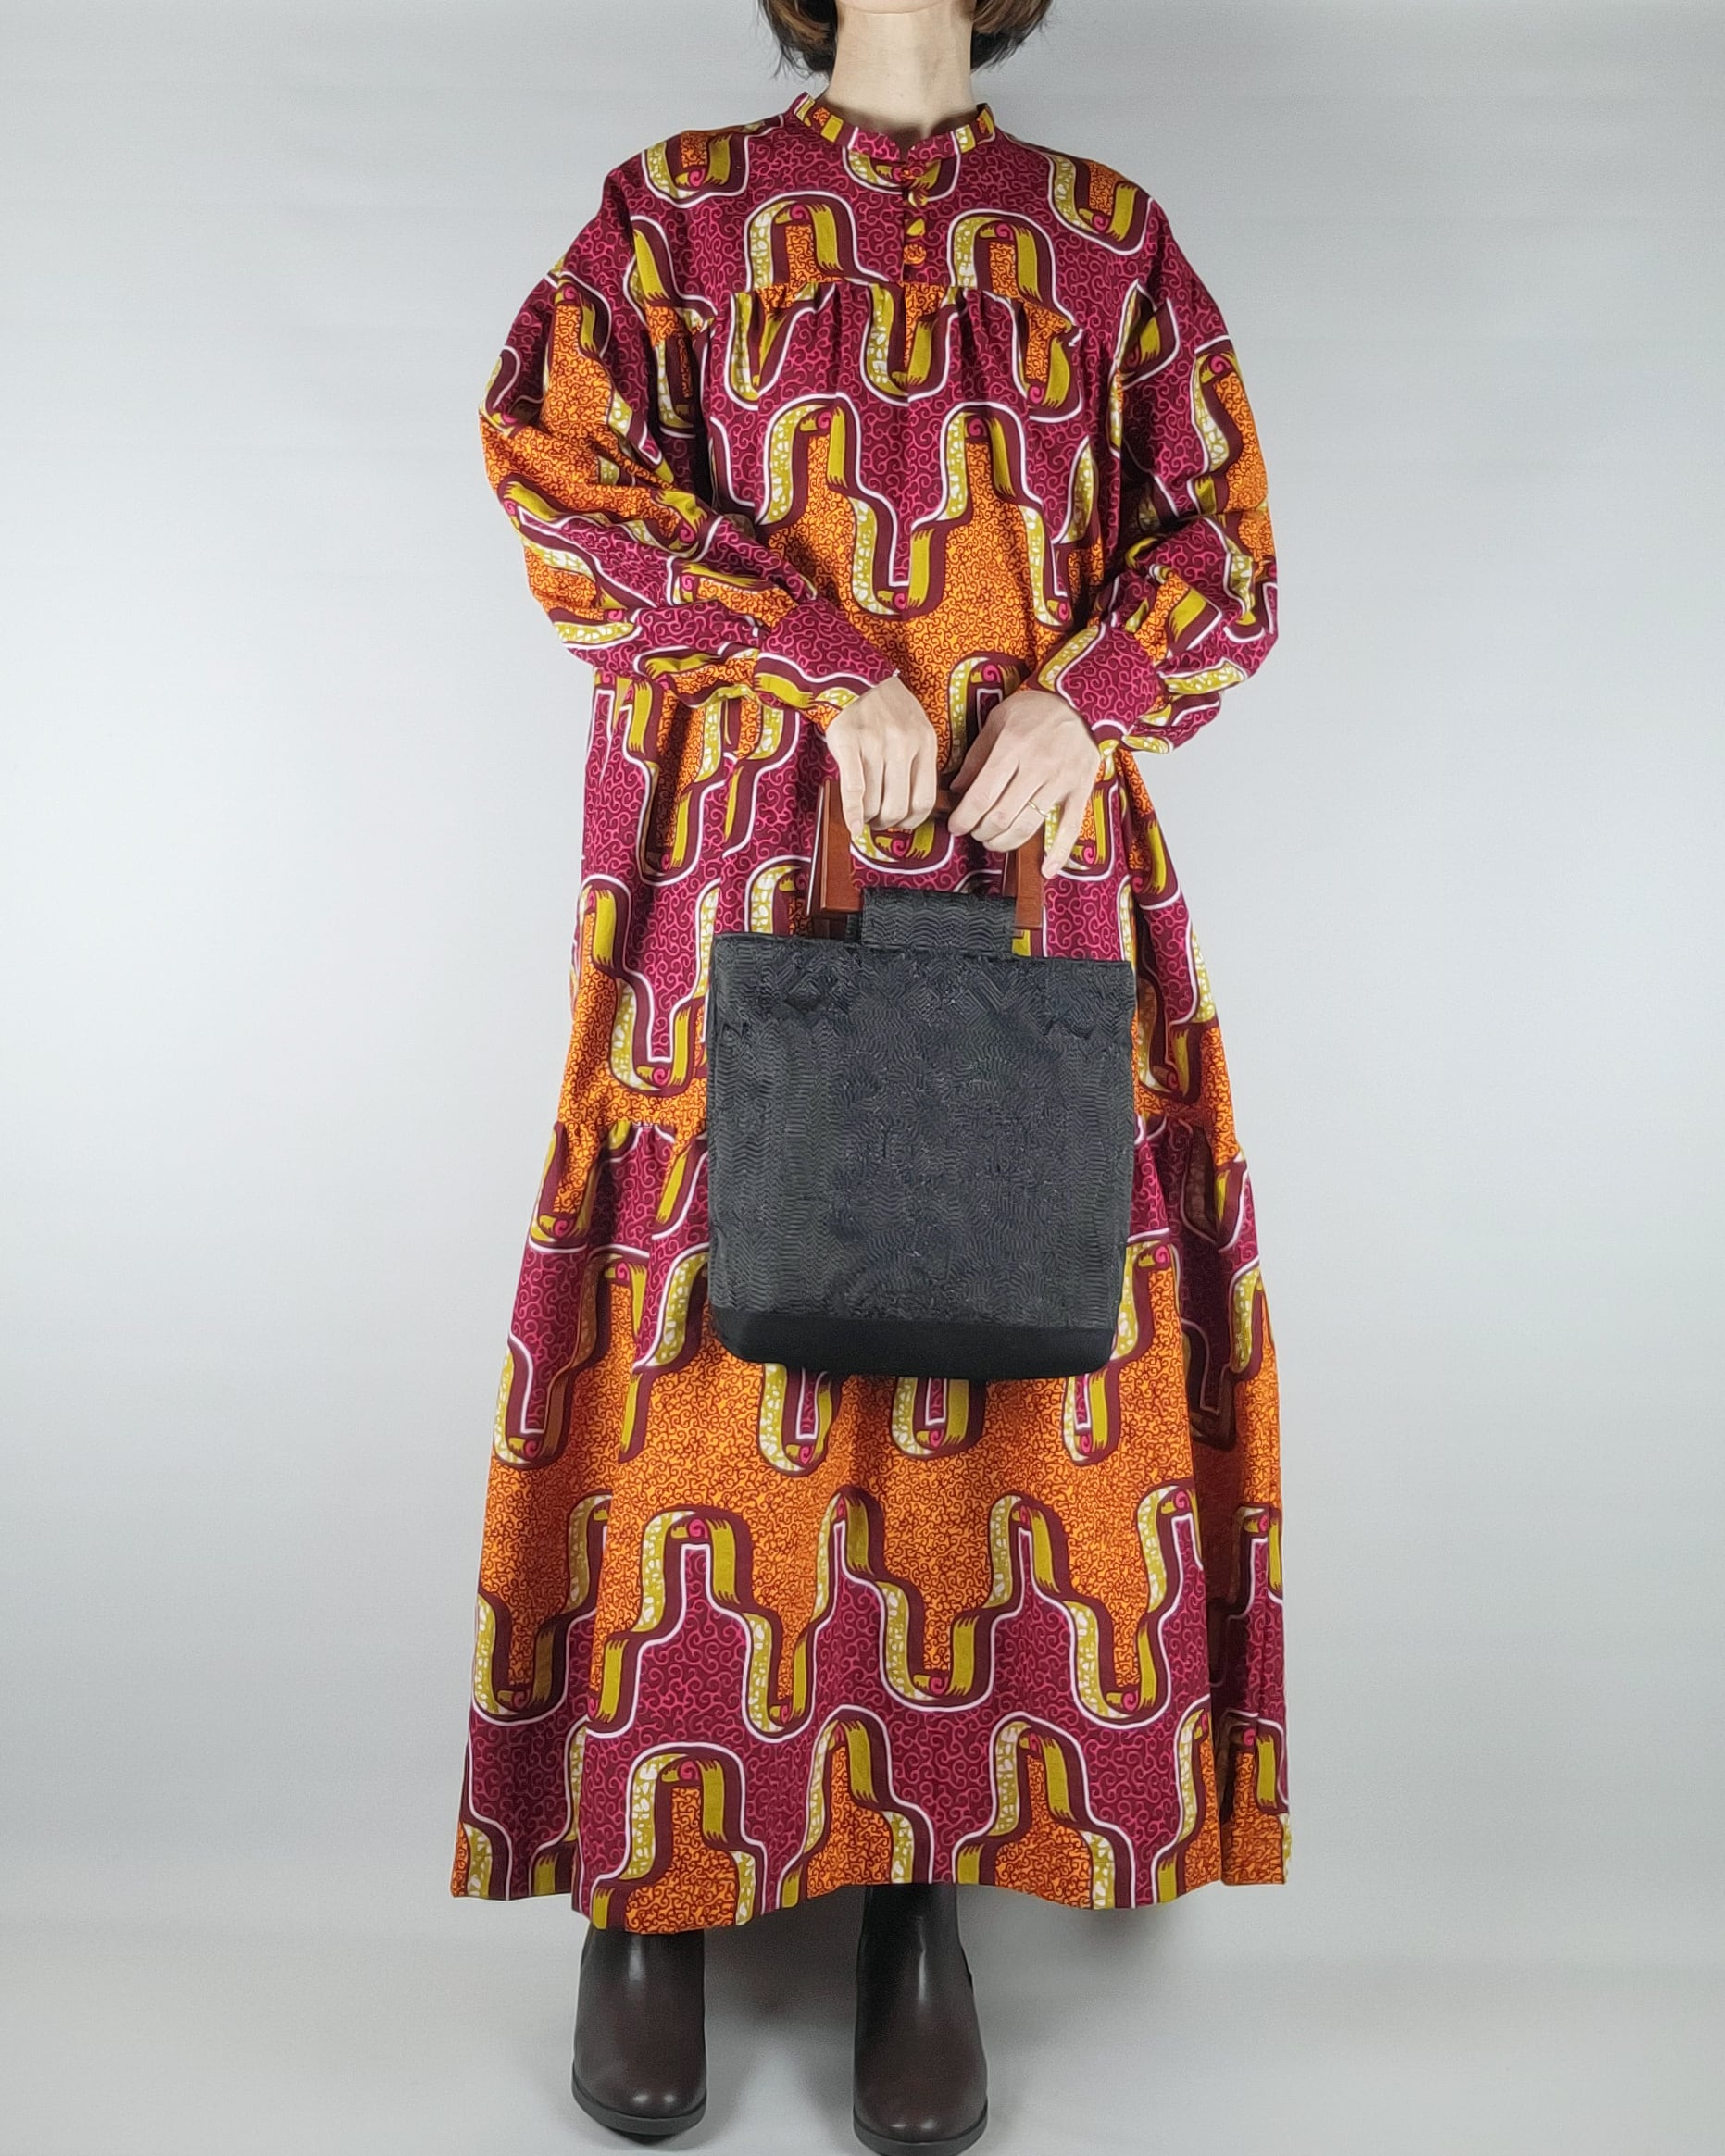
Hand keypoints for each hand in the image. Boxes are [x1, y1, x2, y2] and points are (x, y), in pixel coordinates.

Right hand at [823, 676, 939, 841]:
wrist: (855, 677)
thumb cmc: (886, 706)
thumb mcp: (916, 727)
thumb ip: (919, 760)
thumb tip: (913, 804)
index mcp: (925, 742)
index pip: (925, 799)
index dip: (912, 821)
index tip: (902, 823)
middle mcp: (903, 744)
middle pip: (899, 806)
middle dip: (887, 822)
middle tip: (879, 821)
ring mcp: (875, 743)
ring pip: (875, 802)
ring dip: (868, 818)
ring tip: (864, 815)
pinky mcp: (849, 743)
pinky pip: (853, 789)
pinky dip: (853, 814)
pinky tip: (853, 825)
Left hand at [946, 687, 1101, 877]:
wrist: (1079, 700)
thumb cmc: (1034, 709)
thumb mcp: (997, 721)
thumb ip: (977, 757)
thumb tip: (958, 790)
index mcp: (1012, 747)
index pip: (981, 795)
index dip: (964, 818)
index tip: (955, 826)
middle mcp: (1036, 766)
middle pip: (1001, 816)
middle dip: (980, 831)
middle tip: (973, 831)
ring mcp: (1060, 780)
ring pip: (1027, 826)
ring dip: (1004, 842)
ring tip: (993, 840)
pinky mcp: (1079, 790)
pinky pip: (1069, 828)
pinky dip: (1058, 853)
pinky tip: (1046, 870)